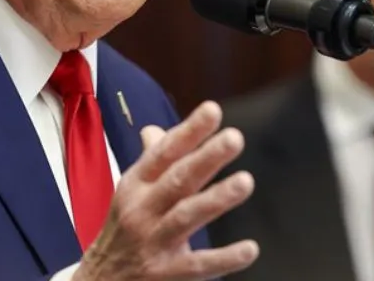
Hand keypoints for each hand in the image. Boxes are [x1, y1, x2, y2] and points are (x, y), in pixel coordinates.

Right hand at [73, 101, 257, 279]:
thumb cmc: (123, 228)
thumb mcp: (130, 191)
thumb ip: (151, 160)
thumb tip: (156, 128)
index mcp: (135, 184)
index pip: (163, 152)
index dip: (189, 131)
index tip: (213, 110)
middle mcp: (142, 209)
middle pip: (177, 180)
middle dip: (206, 158)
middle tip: (234, 138)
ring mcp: (153, 242)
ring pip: (187, 217)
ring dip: (217, 199)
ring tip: (246, 181)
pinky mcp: (166, 274)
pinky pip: (199, 265)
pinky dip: (225, 258)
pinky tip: (250, 248)